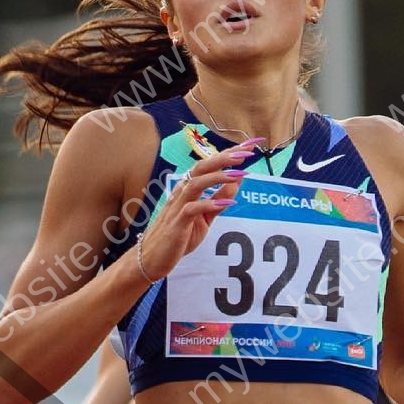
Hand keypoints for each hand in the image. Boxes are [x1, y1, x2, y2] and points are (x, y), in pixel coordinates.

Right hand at [136, 140, 260, 280]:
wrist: (152, 258)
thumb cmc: (178, 237)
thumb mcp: (205, 218)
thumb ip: (219, 199)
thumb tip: (237, 181)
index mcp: (188, 188)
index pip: (210, 165)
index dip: (230, 153)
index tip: (251, 145)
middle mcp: (182, 192)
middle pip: (202, 167)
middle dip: (225, 158)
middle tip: (247, 152)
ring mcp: (178, 207)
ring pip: (196, 183)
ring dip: (218, 177)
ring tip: (239, 174)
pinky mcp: (177, 224)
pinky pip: (192, 209)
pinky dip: (209, 204)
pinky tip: (226, 205)